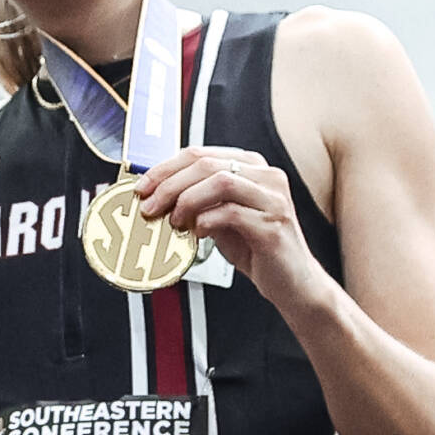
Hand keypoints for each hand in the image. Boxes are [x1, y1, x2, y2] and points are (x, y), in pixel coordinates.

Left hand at [134, 145, 322, 304]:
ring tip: (174, 221)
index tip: (143, 187)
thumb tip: (156, 195)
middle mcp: (266, 176)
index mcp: (251, 167)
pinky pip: (232, 213)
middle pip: (206, 164)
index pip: (200, 153)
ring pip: (221, 182)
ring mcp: (273, 199)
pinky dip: (206, 221)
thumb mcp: (220, 217)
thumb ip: (197, 200)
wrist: (290, 281)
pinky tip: (198, 233)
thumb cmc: (255, 247)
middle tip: (151, 207)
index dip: (165, 168)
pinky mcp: (273, 224)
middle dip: (169, 185)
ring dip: (187, 200)